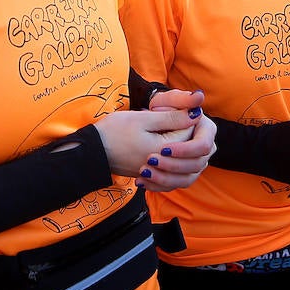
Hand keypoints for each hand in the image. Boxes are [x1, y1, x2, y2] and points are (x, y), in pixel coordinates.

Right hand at [95, 103, 215, 192]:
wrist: (92, 152)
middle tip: (167, 120)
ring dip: (183, 151)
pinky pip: (173, 178)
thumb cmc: (114, 132)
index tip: (169, 111)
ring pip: (186, 167)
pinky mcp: (153, 177)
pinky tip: (165, 153)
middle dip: (186, 133)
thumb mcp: (144, 119)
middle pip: (192, 152)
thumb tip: (196, 113)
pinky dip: (174, 166)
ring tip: (167, 134)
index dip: (186, 118)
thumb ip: (172, 118)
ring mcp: (159, 174)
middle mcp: (166, 166)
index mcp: (166, 148)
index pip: (192, 133)